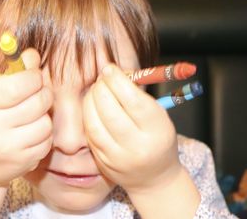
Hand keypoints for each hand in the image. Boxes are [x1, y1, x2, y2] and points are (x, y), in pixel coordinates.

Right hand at [0, 48, 52, 186]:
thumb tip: (33, 54)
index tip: (35, 76)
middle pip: (38, 102)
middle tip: (39, 93)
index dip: (34, 77)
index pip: (19, 84)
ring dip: (44, 116)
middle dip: (44, 94)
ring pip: (46, 122)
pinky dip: (44, 135)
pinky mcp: (21, 162)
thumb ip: (11, 72)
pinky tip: (31, 134)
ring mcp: (6, 147)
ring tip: (32, 116)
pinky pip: (47, 141)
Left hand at [83, 64, 180, 192]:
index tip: (110, 69)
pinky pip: (90, 134)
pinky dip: (87, 115)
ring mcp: (118, 157)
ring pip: (94, 123)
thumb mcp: (159, 116)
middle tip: (102, 78)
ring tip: (96, 90)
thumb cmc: (158, 138)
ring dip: (91, 100)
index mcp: (157, 131)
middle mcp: (137, 146)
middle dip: (102, 88)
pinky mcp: (103, 162)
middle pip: (110, 111)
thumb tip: (115, 73)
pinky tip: (92, 106)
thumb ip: (138, 96)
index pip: (133, 101)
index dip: (118, 81)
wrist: (154, 177)